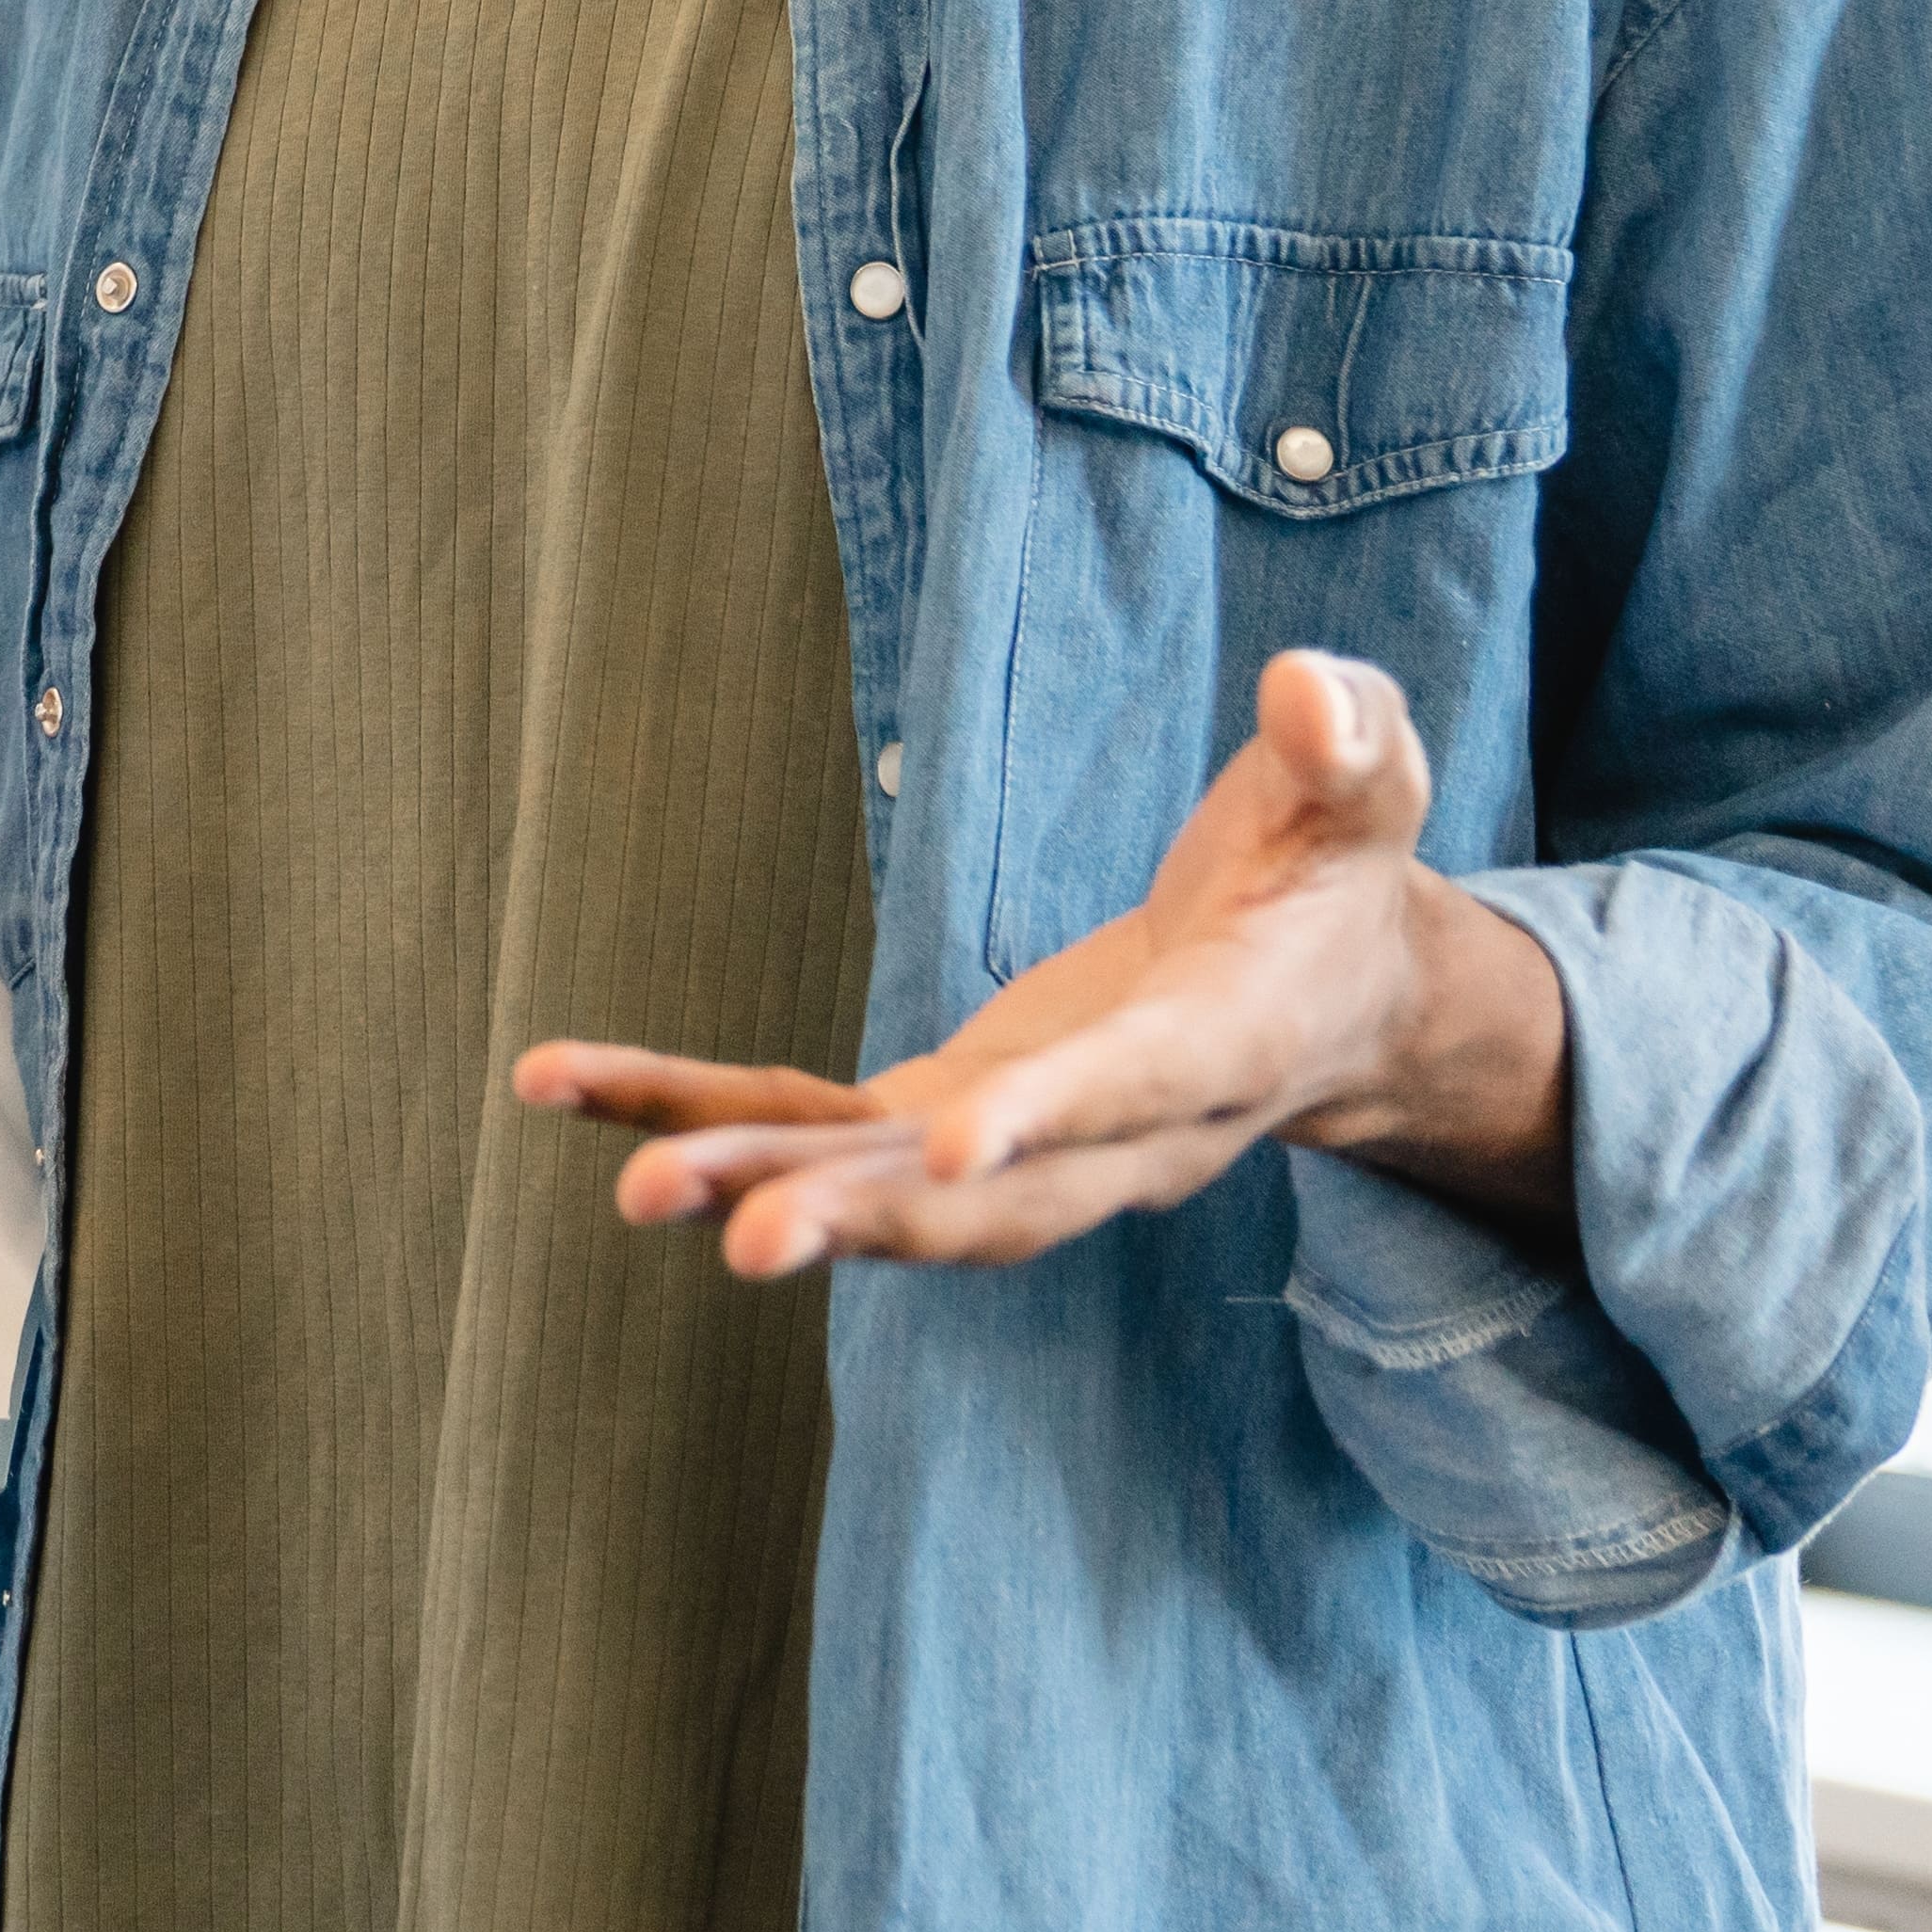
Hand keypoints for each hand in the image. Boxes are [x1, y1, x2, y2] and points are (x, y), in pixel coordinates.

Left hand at [510, 650, 1569, 1277]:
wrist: (1319, 992)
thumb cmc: (1332, 870)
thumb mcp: (1368, 788)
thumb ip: (1346, 742)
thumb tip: (1305, 694)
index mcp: (1222, 1044)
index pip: (1130, 1091)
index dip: (1044, 1119)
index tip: (949, 1148)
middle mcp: (1112, 1133)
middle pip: (986, 1202)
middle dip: (866, 1216)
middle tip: (741, 1237)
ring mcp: (1015, 1141)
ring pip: (879, 1185)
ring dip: (758, 1186)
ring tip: (633, 1186)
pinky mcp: (938, 1114)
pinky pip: (808, 1123)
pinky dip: (693, 1110)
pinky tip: (564, 1083)